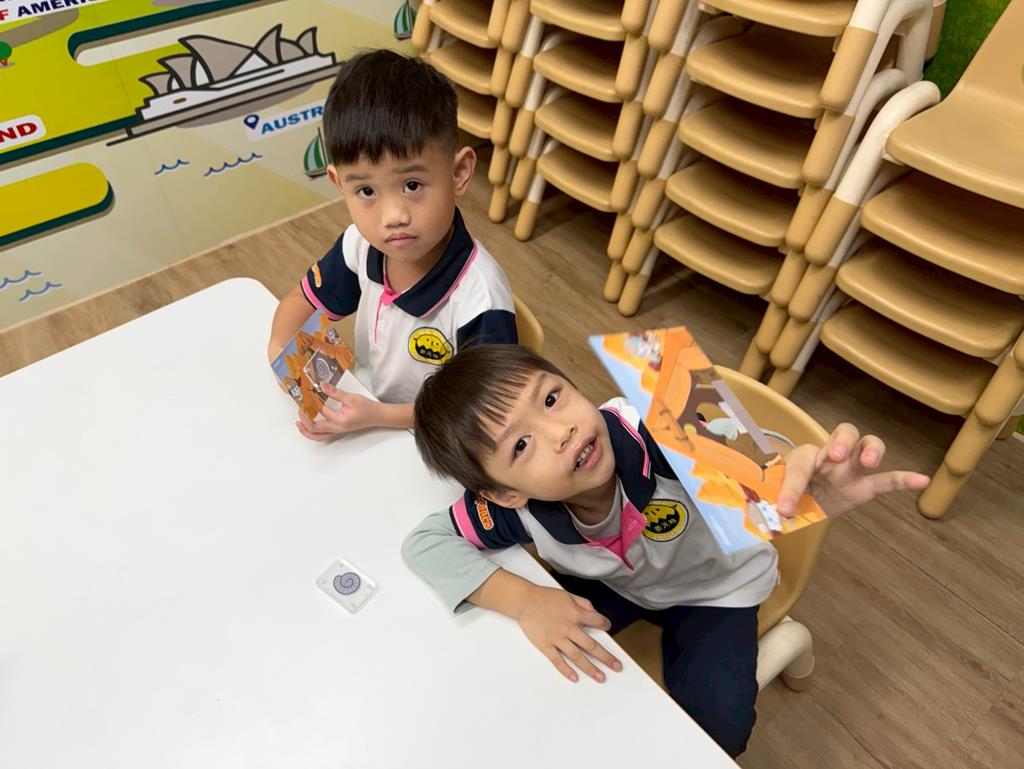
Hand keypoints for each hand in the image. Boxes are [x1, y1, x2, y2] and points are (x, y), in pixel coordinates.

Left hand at [295, 382, 380, 440]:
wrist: (377, 416)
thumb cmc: (367, 408)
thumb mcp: (351, 398)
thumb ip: (335, 392)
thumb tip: (322, 386)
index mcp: (339, 420)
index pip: (321, 411)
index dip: (312, 403)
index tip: (307, 395)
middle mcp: (337, 428)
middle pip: (315, 429)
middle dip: (304, 421)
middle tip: (299, 411)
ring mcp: (338, 431)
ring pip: (319, 436)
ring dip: (307, 432)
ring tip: (299, 425)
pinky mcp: (339, 430)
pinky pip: (324, 435)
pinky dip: (315, 433)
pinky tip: (311, 427)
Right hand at [515, 585, 621, 682]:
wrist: (524, 601)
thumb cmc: (545, 597)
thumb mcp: (568, 594)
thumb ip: (584, 603)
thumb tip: (594, 612)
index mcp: (575, 614)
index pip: (597, 622)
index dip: (605, 625)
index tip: (608, 628)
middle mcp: (569, 628)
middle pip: (591, 646)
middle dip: (606, 657)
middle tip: (617, 666)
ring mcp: (557, 638)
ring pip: (577, 656)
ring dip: (590, 668)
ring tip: (601, 677)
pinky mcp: (546, 645)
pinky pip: (558, 660)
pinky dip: (566, 670)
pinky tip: (575, 678)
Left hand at [777, 423, 929, 517]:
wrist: (803, 503)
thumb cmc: (789, 493)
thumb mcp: (778, 496)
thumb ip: (777, 500)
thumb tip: (777, 514)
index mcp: (805, 455)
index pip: (800, 464)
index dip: (791, 487)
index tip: (784, 509)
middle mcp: (831, 455)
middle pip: (844, 432)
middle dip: (842, 441)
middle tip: (836, 456)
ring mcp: (852, 468)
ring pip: (868, 444)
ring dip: (871, 450)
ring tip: (868, 463)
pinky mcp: (865, 486)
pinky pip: (887, 479)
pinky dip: (904, 479)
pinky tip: (922, 480)